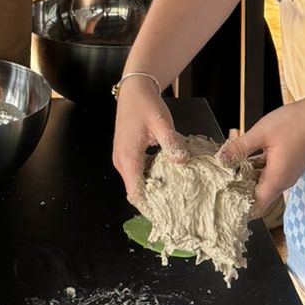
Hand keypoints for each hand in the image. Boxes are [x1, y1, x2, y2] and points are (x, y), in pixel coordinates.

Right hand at [111, 76, 185, 207]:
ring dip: (154, 187)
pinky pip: (139, 171)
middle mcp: (122, 161)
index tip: (166, 216)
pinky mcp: (128, 152)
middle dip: (154, 199)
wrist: (134, 88)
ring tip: (176, 192)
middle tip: (177, 205)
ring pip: (138, 181)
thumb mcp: (161, 123)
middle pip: (136, 190)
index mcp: (128, 158)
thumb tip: (182, 161)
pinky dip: (152, 175)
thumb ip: (171, 143)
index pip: (135, 193)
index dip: (149, 207)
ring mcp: (123, 157)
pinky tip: (168, 173)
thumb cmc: (145, 104)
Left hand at [219, 97, 304, 214]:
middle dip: (241, 191)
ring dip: (249, 178)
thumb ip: (240, 147)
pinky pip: (271, 174)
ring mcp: (288, 174)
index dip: (240, 205)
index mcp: (277, 178)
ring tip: (229, 169)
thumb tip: (221, 158)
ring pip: (265, 184)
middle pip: (260, 196)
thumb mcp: (261, 133)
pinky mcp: (289, 165)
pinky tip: (246, 158)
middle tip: (222, 183)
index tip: (224, 200)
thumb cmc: (294, 123)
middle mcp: (284, 181)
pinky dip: (258, 169)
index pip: (257, 205)